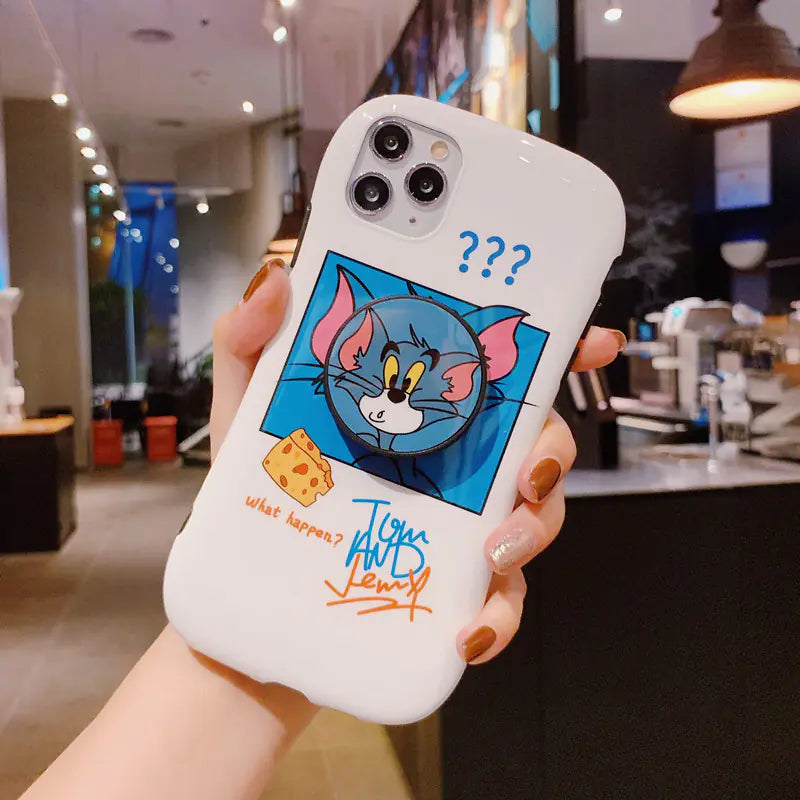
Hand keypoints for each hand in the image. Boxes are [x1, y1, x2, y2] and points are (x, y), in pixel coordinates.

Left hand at [212, 259, 624, 666]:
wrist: (249, 602)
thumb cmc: (258, 495)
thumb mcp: (247, 409)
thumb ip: (251, 343)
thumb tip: (275, 281)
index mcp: (424, 413)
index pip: (500, 374)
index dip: (559, 353)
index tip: (594, 342)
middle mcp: (454, 465)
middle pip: (538, 444)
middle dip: (552, 453)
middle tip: (527, 472)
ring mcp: (458, 527)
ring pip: (535, 518)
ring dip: (534, 531)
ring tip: (493, 552)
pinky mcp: (450, 590)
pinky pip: (500, 601)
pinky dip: (499, 617)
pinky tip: (469, 631)